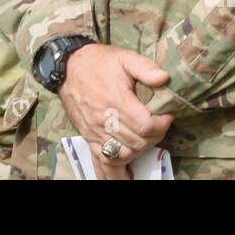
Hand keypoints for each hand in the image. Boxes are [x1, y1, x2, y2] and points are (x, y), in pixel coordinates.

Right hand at [58, 44, 173, 180]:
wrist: (68, 67)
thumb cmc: (98, 62)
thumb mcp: (124, 57)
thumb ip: (145, 67)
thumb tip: (163, 78)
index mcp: (116, 100)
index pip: (146, 125)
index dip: (162, 124)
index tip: (166, 115)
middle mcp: (105, 120)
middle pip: (138, 142)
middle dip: (154, 136)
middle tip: (158, 125)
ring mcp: (95, 132)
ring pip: (124, 153)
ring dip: (139, 150)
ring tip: (145, 138)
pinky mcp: (89, 138)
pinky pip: (102, 161)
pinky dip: (114, 172)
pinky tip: (125, 177)